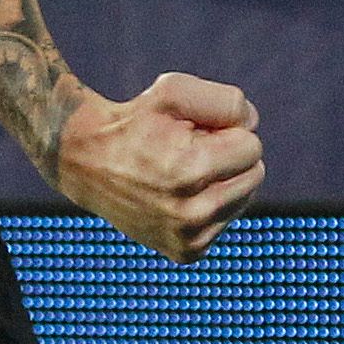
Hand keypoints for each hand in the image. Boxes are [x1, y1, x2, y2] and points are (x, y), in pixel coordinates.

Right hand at [50, 71, 264, 262]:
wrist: (89, 163)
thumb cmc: (136, 122)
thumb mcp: (174, 90)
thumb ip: (227, 101)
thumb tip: (252, 126)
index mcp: (190, 172)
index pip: (252, 147)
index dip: (227, 131)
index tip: (195, 131)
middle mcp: (192, 214)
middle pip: (255, 174)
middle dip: (227, 156)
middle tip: (186, 150)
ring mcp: (189, 239)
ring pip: (244, 198)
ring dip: (221, 180)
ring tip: (180, 171)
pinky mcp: (187, 253)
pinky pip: (226, 219)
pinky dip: (210, 203)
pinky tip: (179, 194)